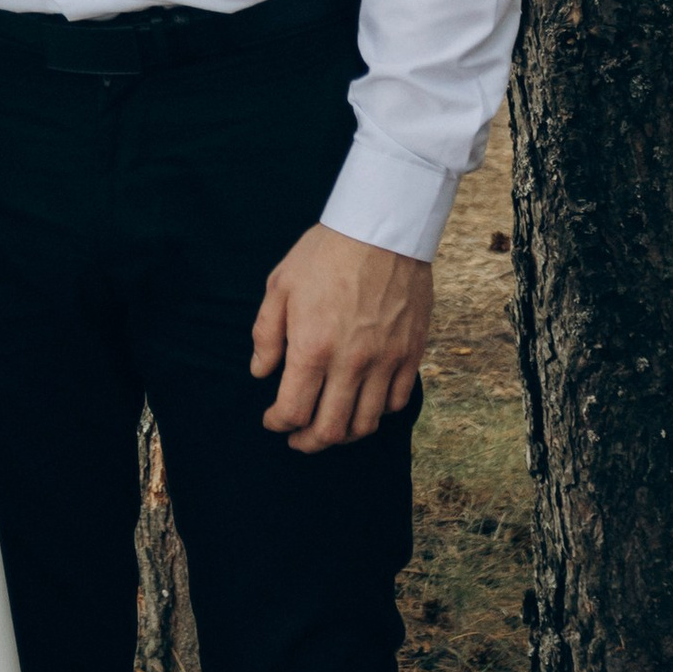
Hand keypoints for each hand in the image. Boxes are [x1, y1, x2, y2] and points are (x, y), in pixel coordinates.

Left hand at [251, 225, 430, 452]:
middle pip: (330, 429)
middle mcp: (351, 363)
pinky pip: (396, 402)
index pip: (293, 410)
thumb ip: (267, 334)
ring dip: (344, 434)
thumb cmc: (325, 254)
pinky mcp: (411, 354)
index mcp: (312, 348)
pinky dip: (377, 413)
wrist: (382, 229)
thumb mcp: (280, 286)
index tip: (272, 420)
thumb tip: (261, 373)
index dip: (278, 423)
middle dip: (308, 442)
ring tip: (330, 428)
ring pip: (366, 424)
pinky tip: (363, 404)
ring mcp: (385, 361)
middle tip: (297, 439)